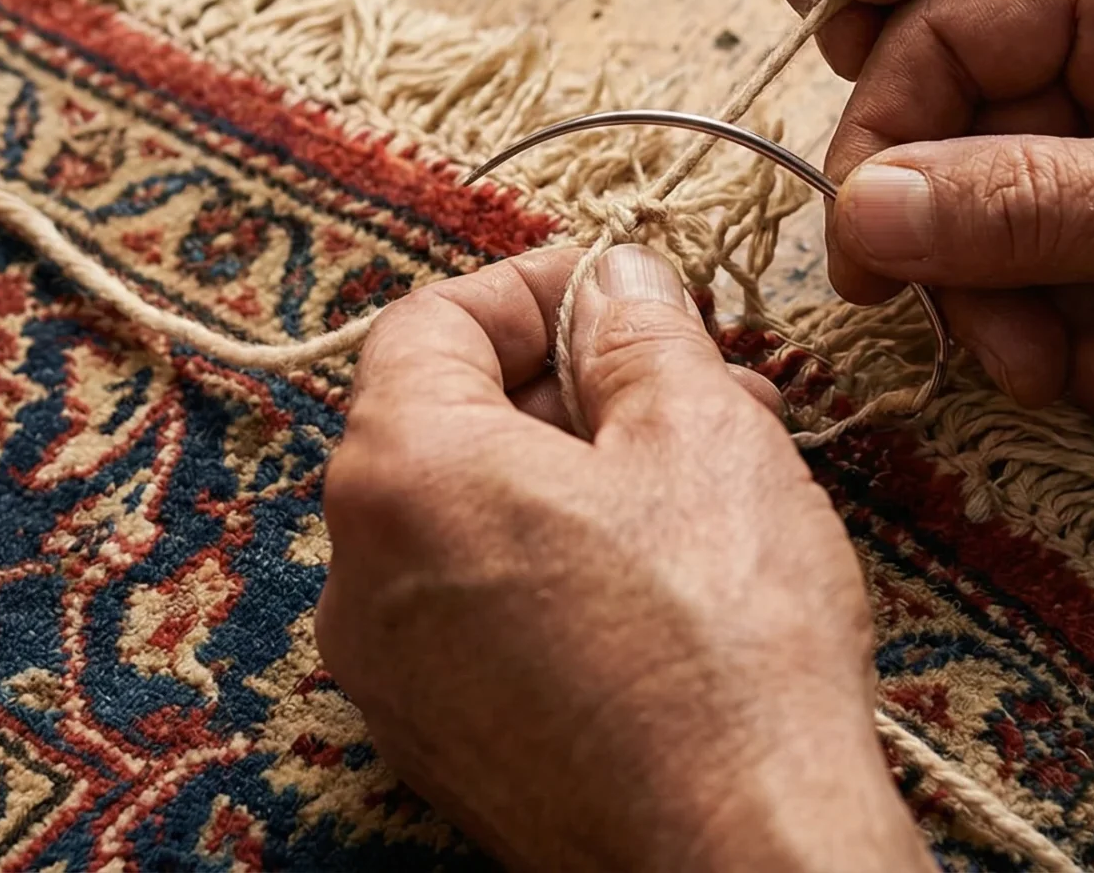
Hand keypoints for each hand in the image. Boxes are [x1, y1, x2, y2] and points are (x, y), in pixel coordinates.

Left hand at [316, 245, 932, 872]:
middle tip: (688, 377)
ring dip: (577, 475)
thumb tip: (617, 279)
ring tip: (706, 472)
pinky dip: (557, 567)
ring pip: (471, 525)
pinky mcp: (444, 750)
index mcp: (400, 473)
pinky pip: (482, 617)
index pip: (428, 324)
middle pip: (445, 426)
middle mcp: (359, 578)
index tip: (617, 287)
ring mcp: (393, 679)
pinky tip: (669, 574)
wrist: (734, 857)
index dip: (532, 287)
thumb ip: (641, 330)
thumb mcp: (701, 432)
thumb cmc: (722, 642)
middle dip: (571, 385)